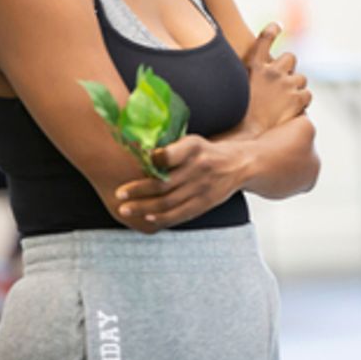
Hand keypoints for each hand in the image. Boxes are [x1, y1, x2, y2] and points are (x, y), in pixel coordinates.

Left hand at [115, 134, 249, 228]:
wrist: (241, 164)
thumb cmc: (206, 151)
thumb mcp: (193, 141)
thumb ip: (170, 149)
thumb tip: (135, 153)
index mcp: (194, 147)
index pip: (169, 155)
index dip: (151, 161)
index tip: (131, 164)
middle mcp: (199, 167)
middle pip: (163, 183)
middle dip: (138, 190)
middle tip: (119, 194)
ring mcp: (202, 187)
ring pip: (167, 202)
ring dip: (143, 207)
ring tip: (125, 209)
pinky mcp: (205, 203)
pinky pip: (179, 214)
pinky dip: (162, 217)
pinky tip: (147, 217)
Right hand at [241, 22, 310, 134]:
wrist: (244, 134)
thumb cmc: (236, 115)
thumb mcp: (234, 89)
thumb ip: (245, 77)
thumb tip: (248, 76)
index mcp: (254, 66)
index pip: (264, 40)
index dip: (272, 31)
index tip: (277, 26)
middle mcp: (272, 72)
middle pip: (290, 57)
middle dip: (289, 68)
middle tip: (282, 83)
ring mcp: (286, 84)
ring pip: (301, 78)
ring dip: (296, 87)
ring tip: (284, 102)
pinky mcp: (297, 99)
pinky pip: (307, 95)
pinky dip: (302, 101)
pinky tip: (292, 110)